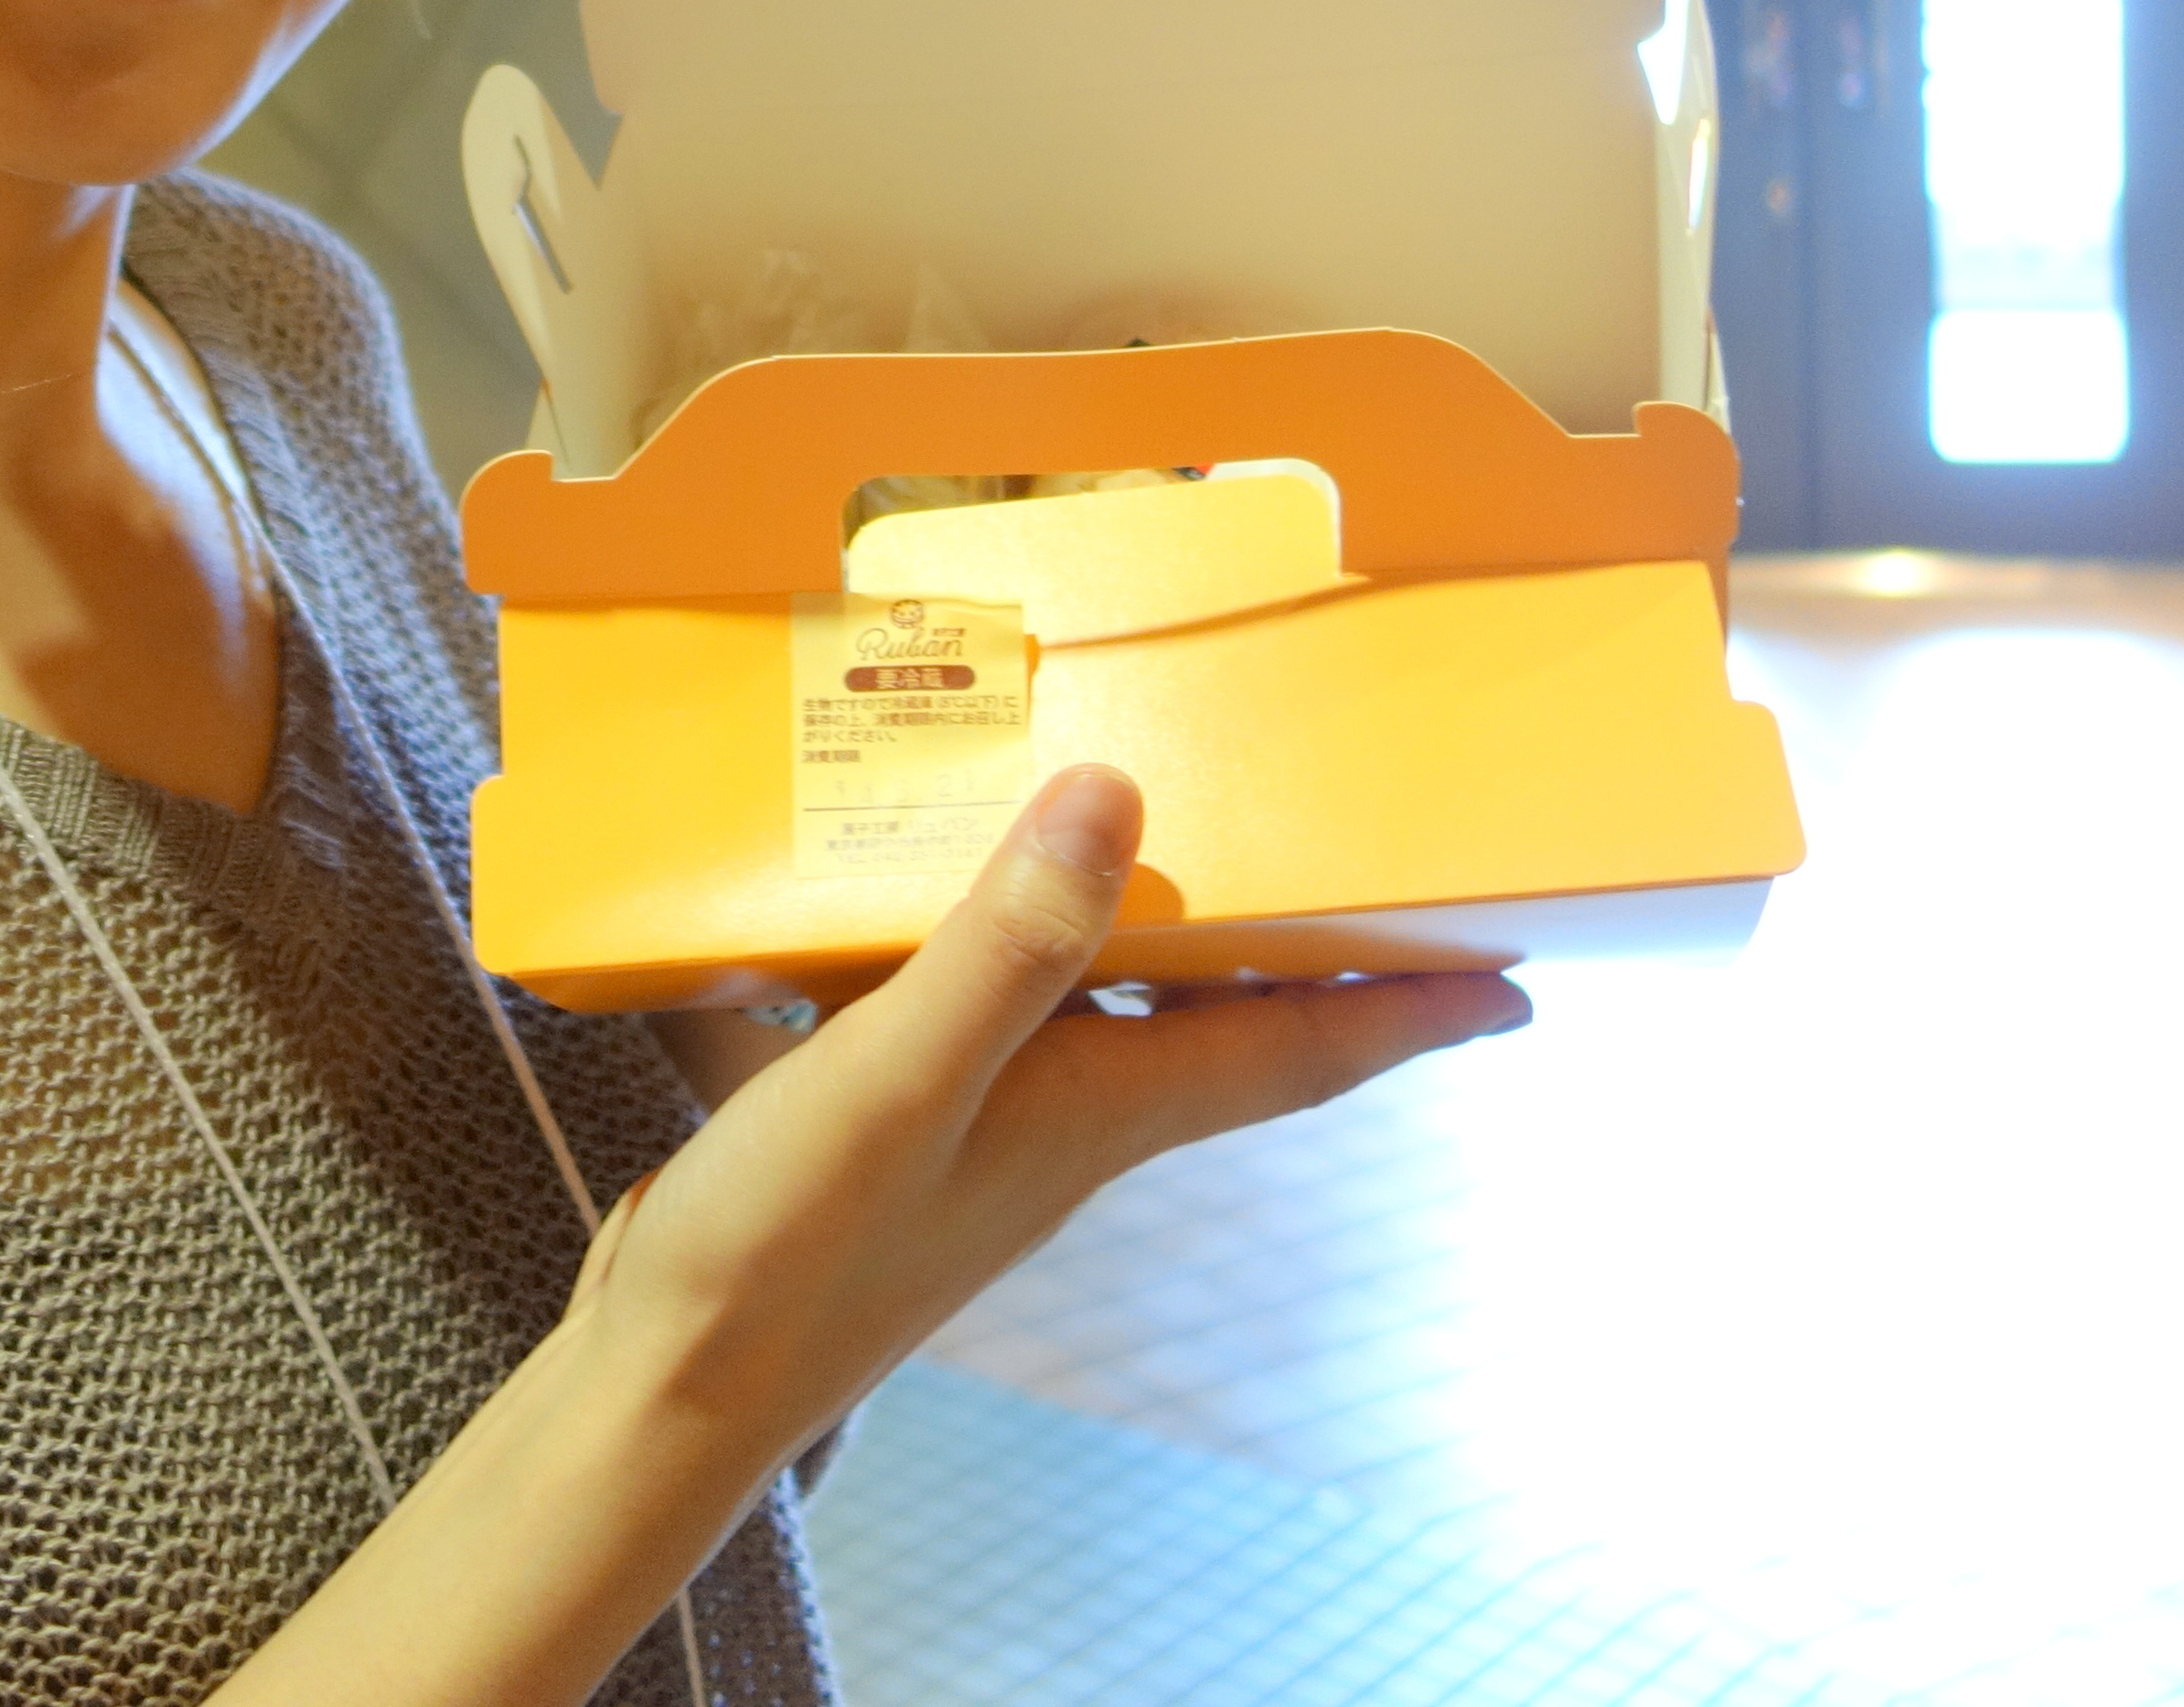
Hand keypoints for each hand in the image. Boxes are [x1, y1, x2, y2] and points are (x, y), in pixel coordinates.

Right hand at [206, 767, 1525, 1705]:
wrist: (665, 1388)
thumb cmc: (789, 1254)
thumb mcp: (900, 1076)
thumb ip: (1007, 943)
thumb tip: (1118, 796)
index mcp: (1096, 1111)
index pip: (1295, 1053)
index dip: (1412, 1014)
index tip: (1518, 979)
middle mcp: (1062, 1122)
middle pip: (1223, 1026)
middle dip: (1307, 955)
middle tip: (1367, 865)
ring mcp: (977, 1132)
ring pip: (1104, 1014)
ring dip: (1150, 936)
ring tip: (1159, 835)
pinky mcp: (892, 1129)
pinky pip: (985, 1014)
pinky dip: (991, 946)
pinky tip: (915, 893)